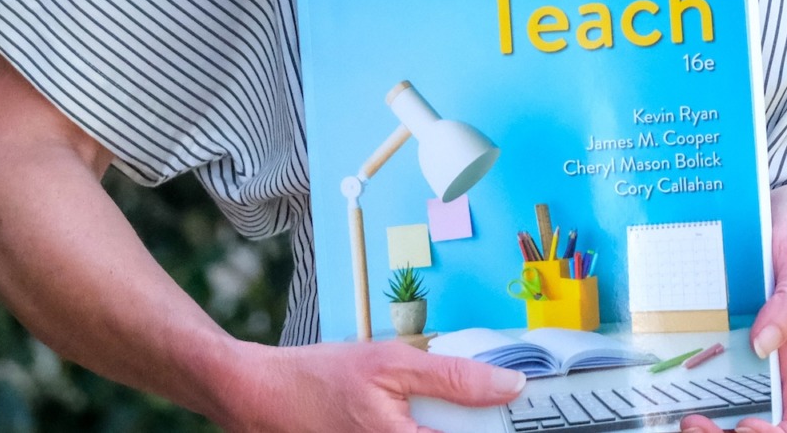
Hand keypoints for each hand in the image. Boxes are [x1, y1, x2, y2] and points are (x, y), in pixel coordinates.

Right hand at [204, 338, 525, 432]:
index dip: (501, 423)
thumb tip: (509, 384)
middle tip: (481, 400)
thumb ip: (454, 377)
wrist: (263, 396)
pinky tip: (410, 413)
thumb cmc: (318, 378)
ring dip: (445, 421)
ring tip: (430, 404)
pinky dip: (419, 423)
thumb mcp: (392, 363)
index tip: (523, 410)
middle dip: (471, 420)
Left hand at [682, 181, 786, 432]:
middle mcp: (771, 362)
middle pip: (755, 423)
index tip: (745, 426)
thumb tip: (763, 347)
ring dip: (705, 421)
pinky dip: (686, 383)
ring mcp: (744, 348)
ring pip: (726, 404)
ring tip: (682, 414)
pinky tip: (667, 376)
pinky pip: (704, 366)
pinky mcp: (721, 330)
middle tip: (693, 422)